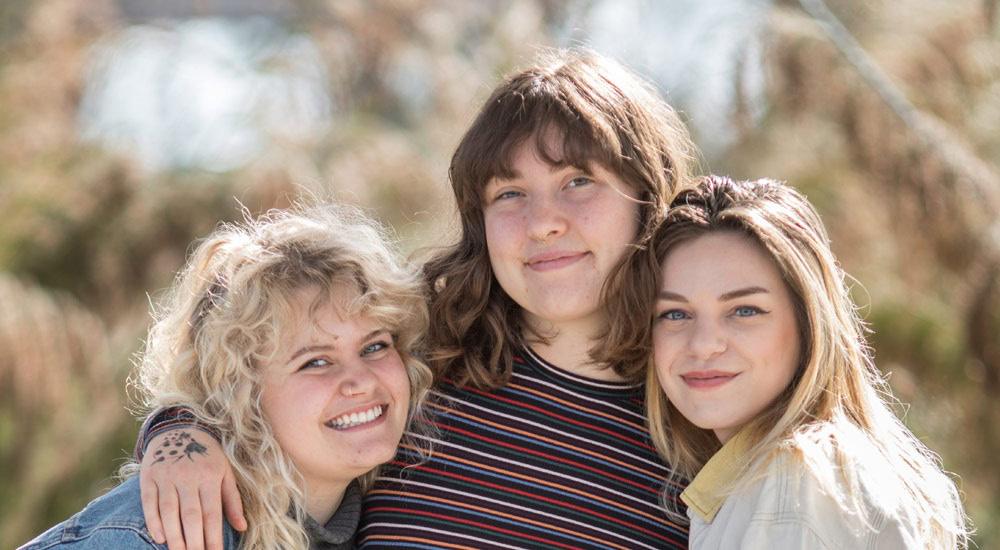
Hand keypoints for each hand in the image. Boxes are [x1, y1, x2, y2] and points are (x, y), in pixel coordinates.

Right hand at [139, 428, 246, 549]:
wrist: (179, 428)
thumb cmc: (207, 456)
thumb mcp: (225, 472)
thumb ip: (233, 500)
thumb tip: (242, 527)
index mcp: (210, 476)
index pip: (212, 512)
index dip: (214, 536)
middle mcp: (188, 476)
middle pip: (191, 515)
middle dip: (194, 541)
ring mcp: (167, 476)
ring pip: (169, 511)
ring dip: (174, 535)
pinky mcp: (149, 477)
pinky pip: (149, 502)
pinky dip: (153, 521)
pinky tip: (159, 538)